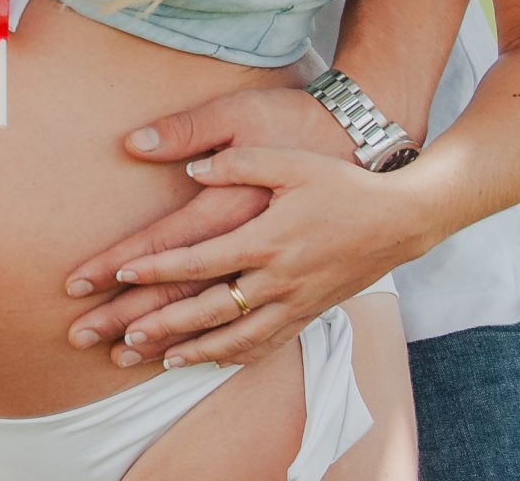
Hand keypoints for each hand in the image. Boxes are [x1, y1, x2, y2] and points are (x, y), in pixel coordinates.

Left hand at [62, 87, 432, 369]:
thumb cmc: (341, 181)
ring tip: (152, 358)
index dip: (158, 267)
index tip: (121, 273)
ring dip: (192, 350)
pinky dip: (232, 355)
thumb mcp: (290, 159)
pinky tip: (206, 360)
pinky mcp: (310, 312)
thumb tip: (192, 168)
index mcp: (266, 238)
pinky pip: (267, 343)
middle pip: (208, 308)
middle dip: (160, 323)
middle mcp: (278, 278)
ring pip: (235, 336)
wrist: (401, 217)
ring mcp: (296, 301)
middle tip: (117, 335)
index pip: (200, 259)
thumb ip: (238, 162)